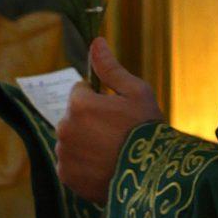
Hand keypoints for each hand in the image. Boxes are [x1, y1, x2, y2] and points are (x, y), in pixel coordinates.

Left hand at [53, 37, 162, 204]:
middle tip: (117, 134)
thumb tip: (96, 41)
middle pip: (73, 116)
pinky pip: (70, 162)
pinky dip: (83, 163)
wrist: (153, 176)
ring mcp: (64, 153)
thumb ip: (110, 68)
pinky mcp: (66, 175)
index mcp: (79, 104)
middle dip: (90, 120)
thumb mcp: (136, 92)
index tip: (117, 112)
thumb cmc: (147, 129)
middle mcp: (65, 128)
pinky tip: (104, 166)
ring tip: (112, 152)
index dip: (100, 100)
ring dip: (85, 141)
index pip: (80, 91)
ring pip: (71, 139)